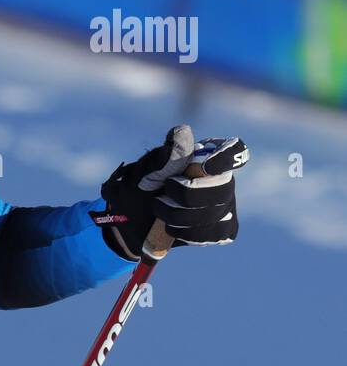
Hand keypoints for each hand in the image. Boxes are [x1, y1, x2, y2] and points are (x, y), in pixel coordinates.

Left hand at [91, 124, 249, 260]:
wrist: (131, 223)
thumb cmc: (140, 189)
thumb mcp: (143, 172)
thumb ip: (164, 157)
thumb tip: (182, 132)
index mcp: (206, 157)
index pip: (233, 152)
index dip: (226, 158)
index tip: (206, 166)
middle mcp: (223, 179)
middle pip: (222, 188)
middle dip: (187, 194)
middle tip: (164, 192)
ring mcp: (226, 205)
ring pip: (215, 213)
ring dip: (179, 215)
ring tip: (159, 209)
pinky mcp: (223, 229)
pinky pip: (213, 234)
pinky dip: (187, 233)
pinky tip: (171, 227)